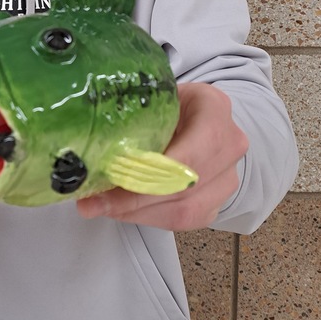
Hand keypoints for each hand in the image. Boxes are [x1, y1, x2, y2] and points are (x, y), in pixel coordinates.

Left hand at [76, 82, 248, 229]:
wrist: (194, 114)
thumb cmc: (169, 103)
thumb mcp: (152, 98)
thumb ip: (132, 118)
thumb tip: (89, 150)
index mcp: (214, 109)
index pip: (188, 152)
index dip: (149, 173)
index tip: (110, 178)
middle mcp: (230, 144)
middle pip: (184, 186)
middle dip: (134, 199)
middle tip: (92, 201)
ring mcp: (228, 176)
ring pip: (185, 210)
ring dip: (137, 213)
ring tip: (101, 206)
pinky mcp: (217, 203)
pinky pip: (183, 221)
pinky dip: (148, 218)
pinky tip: (121, 210)